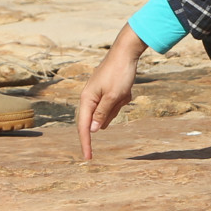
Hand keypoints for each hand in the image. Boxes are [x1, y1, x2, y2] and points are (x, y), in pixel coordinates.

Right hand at [78, 26, 146, 159]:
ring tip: (124, 89)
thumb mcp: (113, 97)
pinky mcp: (107, 90)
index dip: (86, 143)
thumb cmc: (119, 74)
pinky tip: (126, 88)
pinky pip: (115, 103)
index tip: (88, 158)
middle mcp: (90, 97)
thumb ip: (102, 114)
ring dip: (119, 104)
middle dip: (113, 110)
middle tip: (122, 95)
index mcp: (87, 99)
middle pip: (99, 118)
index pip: (83, 127)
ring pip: (109, 111)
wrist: (126, 52)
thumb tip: (91, 130)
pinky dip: (122, 98)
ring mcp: (98, 93)